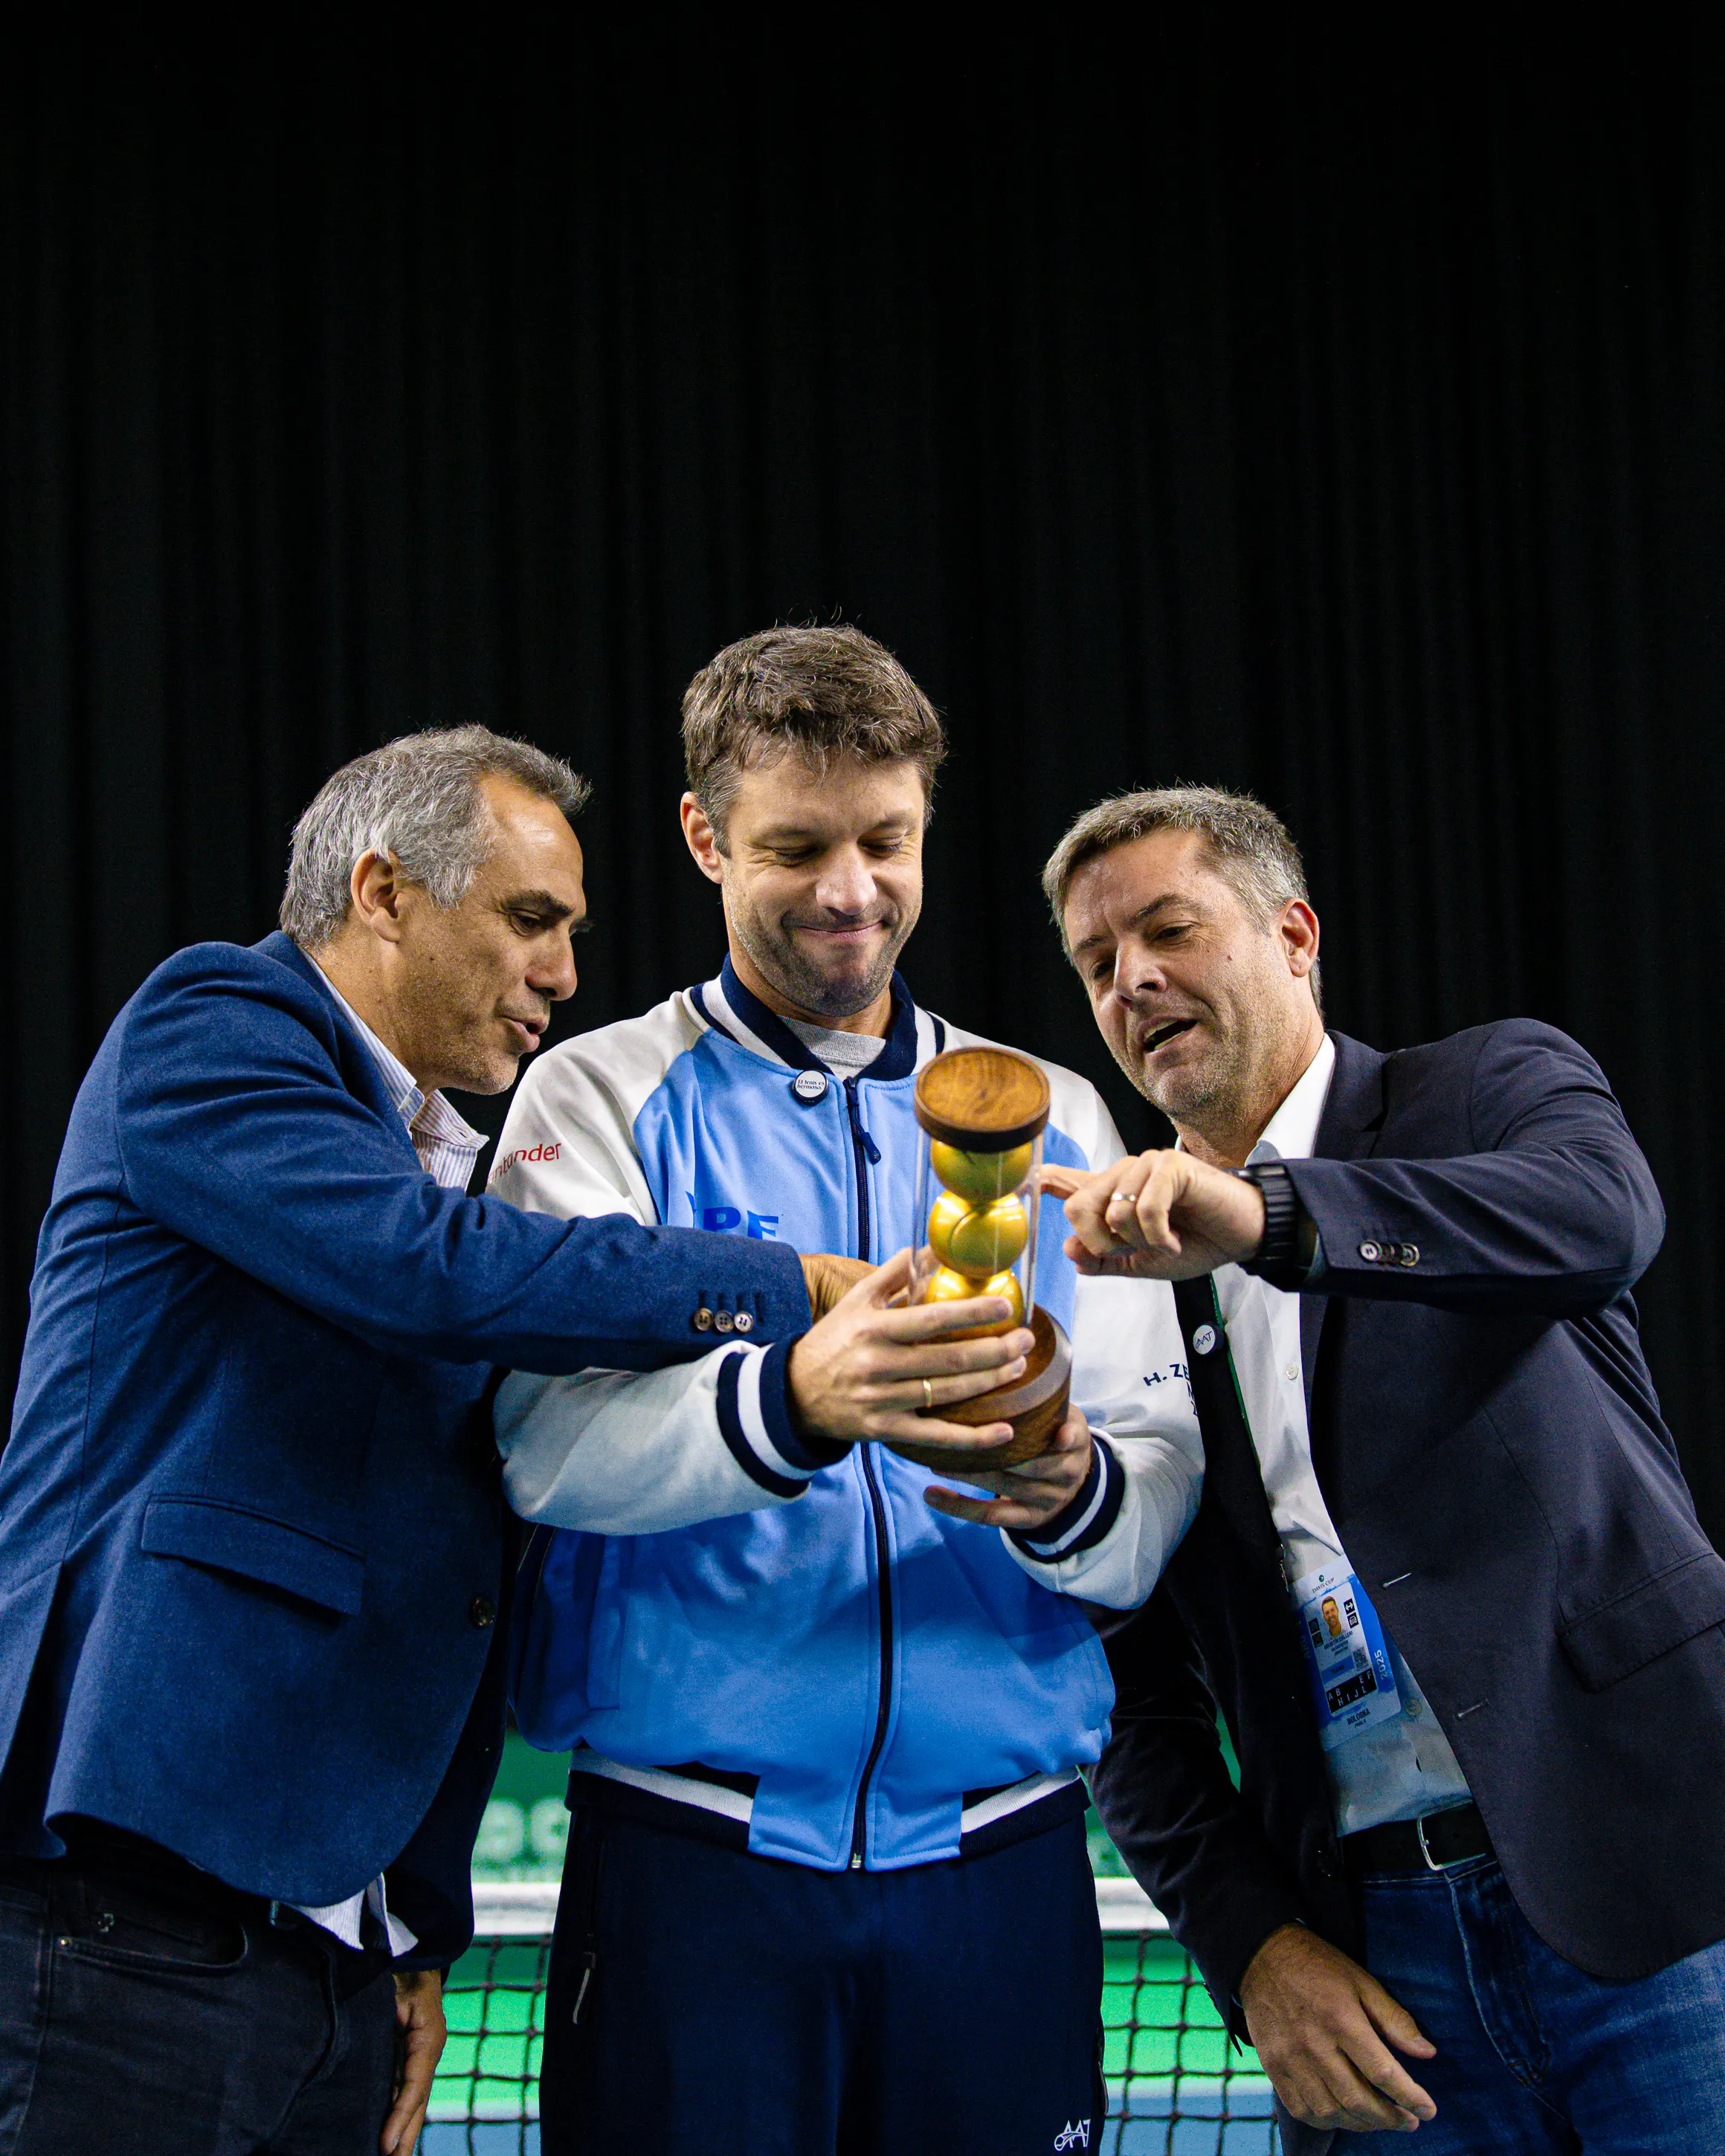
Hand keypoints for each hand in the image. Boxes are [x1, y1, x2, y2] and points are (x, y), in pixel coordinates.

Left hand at [383, 1968, 445, 2154]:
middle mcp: (426, 2053)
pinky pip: (404, 2092)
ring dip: (404, 2133)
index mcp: (427, 2040)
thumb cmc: (406, 1972)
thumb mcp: (399, 1991)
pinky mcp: (409, 2057)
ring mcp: (419, 2057)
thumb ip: (390, 2014)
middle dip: (406, 2138)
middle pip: (417, 2104)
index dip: (399, 2117)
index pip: (414, 2087)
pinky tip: (390, 2134)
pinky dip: (399, 2115)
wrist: (416, 1957)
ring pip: (412, 2102)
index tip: (385, 2146)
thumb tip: (383, 2033)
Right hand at [787, 1248, 1034, 1448]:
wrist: (793, 1394)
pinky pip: (936, 1436)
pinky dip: (972, 1437)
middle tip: (1026, 1339)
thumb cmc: (832, 1340)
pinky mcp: (885, 1430)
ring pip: (948, 1394)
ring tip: (1018, 1366)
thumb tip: (927, 1248)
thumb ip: (892, 1275)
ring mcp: (882, 1401)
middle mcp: (878, 1365)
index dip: (973, 1313)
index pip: (932, 1319)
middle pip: (949, 1359)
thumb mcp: (855, 1302)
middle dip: (995, 1350)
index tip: (1006, 1307)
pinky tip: (1003, 1431)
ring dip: (990, 1381)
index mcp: (874, 1329)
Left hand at [921, 1405, 1095, 1531]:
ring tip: (933, 1459)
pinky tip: (931, 1495)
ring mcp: (1045, 1500)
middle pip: (1030, 1465)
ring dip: (967, 1475)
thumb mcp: (1065, 1414)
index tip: (1055, 1432)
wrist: (1072, 1483)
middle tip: (955, 1431)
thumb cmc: (1055, 1434)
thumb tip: (1008, 1351)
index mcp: (1077, 1442)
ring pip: (1004, 1488)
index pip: (1072, 1439)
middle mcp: (1064, 1474)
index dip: (1066, 1436)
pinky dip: (959, 1507)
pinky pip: (990, 1517)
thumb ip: (1047, 1396)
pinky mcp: (1025, 1520)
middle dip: (993, 1450)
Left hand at [1042, 1153, 1265, 1279]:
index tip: (1026, 1179)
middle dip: (1100, 1242)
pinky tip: (1175, 1239)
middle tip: (1131, 1252)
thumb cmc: (1196, 1243)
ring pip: (1112, 1212)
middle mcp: (1122, 1174)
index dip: (1043, 1181)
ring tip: (1164, 1241)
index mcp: (1112, 1195)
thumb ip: (1104, 1260)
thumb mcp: (1141, 1263)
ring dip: (1139, 1242)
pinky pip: (1143, 1209)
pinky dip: (1159, 1235)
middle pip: (1077, 1207)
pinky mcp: (1168, 1166)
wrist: (1241, 1237)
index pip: (1067, 1182)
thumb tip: (1070, 1250)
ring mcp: (1145, 1166)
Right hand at [1239, 1924, 1436, 2133]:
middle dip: (1390, 2119)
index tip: (1429, 2110)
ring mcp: (1289, 2059)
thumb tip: (1428, 2053)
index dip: (1409, 2097)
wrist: (1262, 1955)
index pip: (1382, 2072)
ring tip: (1379, 2120)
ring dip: (1361, 2124)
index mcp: (1341, 2019)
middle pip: (1358, 2100)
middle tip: (1409, 2122)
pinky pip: (1301, 2110)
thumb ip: (1394, 2019)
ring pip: (1330, 2111)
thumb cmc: (1319, 1967)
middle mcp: (1314, 2044)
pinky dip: (1326, 2121)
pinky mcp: (1272, 2066)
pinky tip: (1343, 2116)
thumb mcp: (1362, 1981)